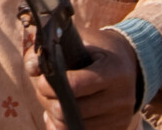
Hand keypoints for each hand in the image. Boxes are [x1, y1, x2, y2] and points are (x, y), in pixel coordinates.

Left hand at [25, 25, 141, 129]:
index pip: (75, 86)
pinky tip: (61, 115)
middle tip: (43, 91)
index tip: (41, 81)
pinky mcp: (118, 128)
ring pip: (75, 126)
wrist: (130, 62)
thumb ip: (53, 49)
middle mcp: (122, 97)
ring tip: (52, 101)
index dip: (51, 86)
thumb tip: (32, 67)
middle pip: (73, 110)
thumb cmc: (98, 49)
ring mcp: (121, 117)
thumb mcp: (80, 40)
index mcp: (114, 71)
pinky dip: (66, 126)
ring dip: (56, 116)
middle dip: (49, 101)